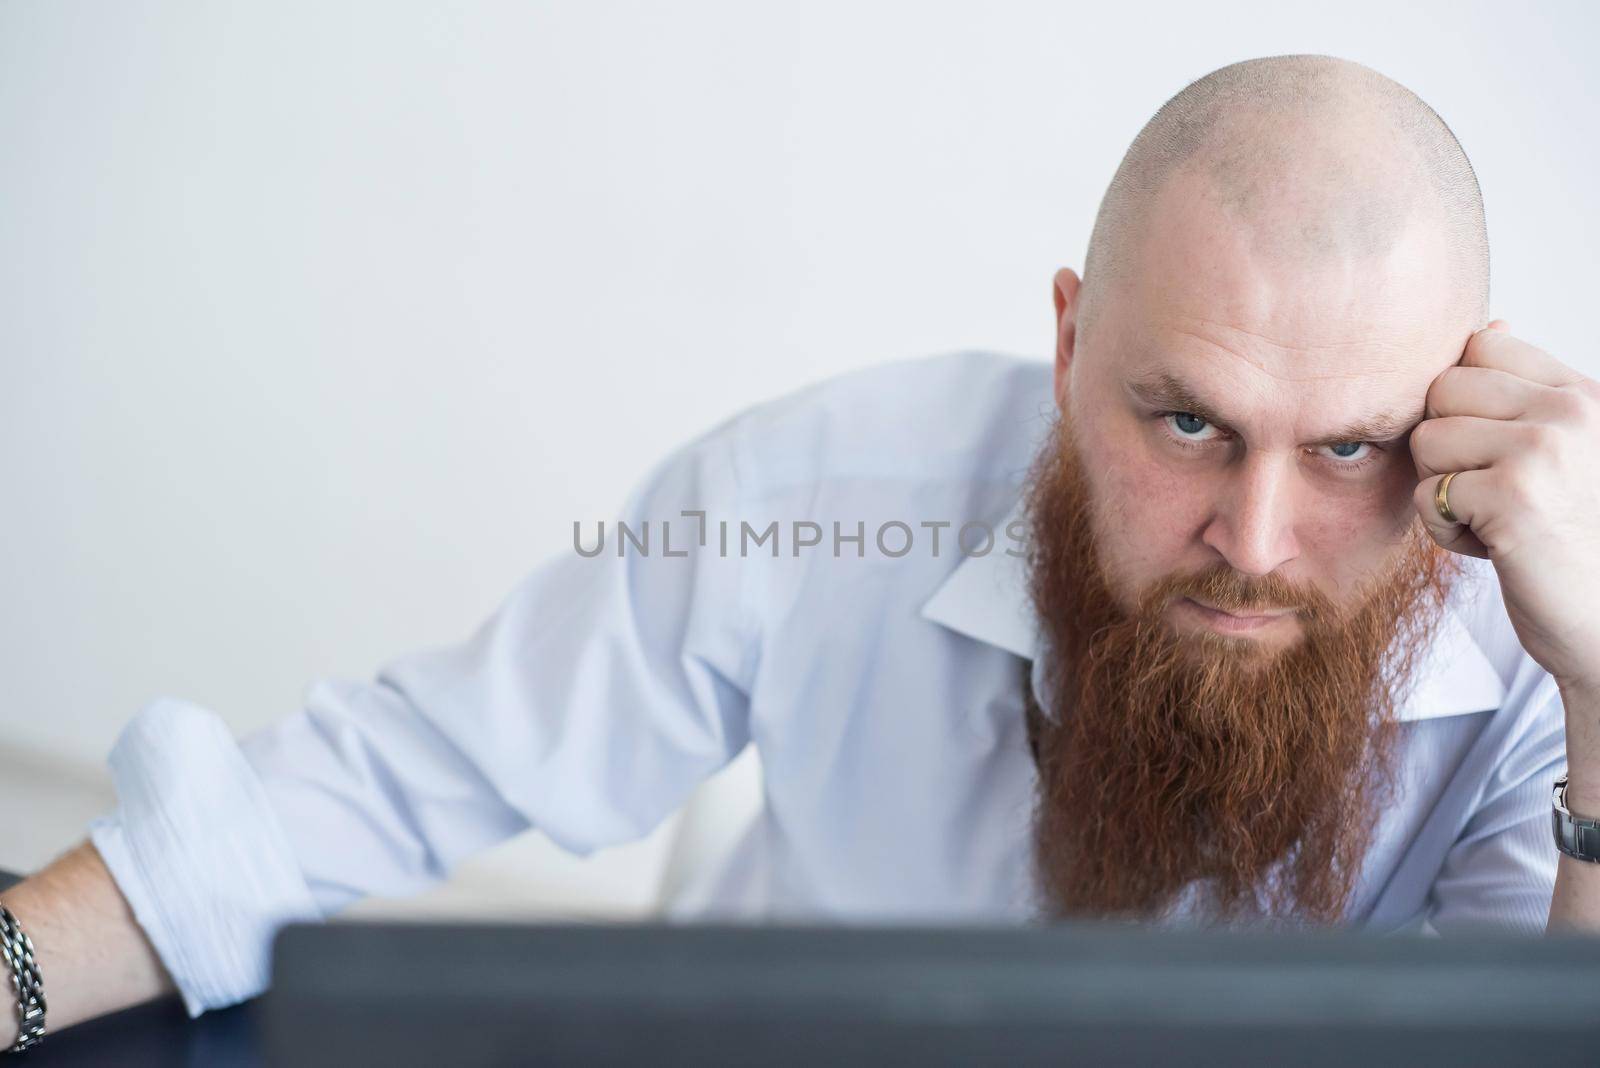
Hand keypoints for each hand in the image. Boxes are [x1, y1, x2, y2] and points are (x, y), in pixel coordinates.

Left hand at [1409, 320, 1599, 693]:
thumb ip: (1525, 396)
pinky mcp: (1512, 495)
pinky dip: (1445, 531)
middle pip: (1441, 390)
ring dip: (1442, 491)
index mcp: (1582, 394)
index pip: (1482, 346)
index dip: (1462, 402)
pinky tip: (1494, 547)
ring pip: (1425, 440)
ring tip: (1494, 519)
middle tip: (1492, 492)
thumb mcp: (1563, 453)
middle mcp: (1570, 411)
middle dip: (1446, 448)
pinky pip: (1425, 494)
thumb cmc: (1575, 542)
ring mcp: (1544, 449)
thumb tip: (1490, 325)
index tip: (1493, 450)